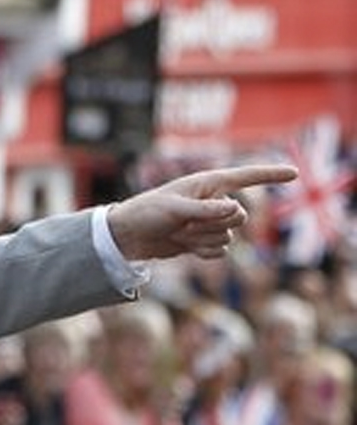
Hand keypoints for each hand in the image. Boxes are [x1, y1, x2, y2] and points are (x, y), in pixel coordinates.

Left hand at [107, 163, 297, 260]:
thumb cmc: (147, 213)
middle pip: (240, 218)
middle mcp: (213, 202)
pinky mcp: (203, 241)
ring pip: (228, 237)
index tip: (295, 173)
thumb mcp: (174, 209)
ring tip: (178, 233)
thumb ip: (205, 210)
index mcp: (207, 184)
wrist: (129, 236)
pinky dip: (202, 252)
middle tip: (185, 224)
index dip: (271, 175)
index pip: (246, 177)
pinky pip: (219, 251)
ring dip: (203, 239)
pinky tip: (183, 246)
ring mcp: (209, 223)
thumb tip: (235, 210)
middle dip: (216, 225)